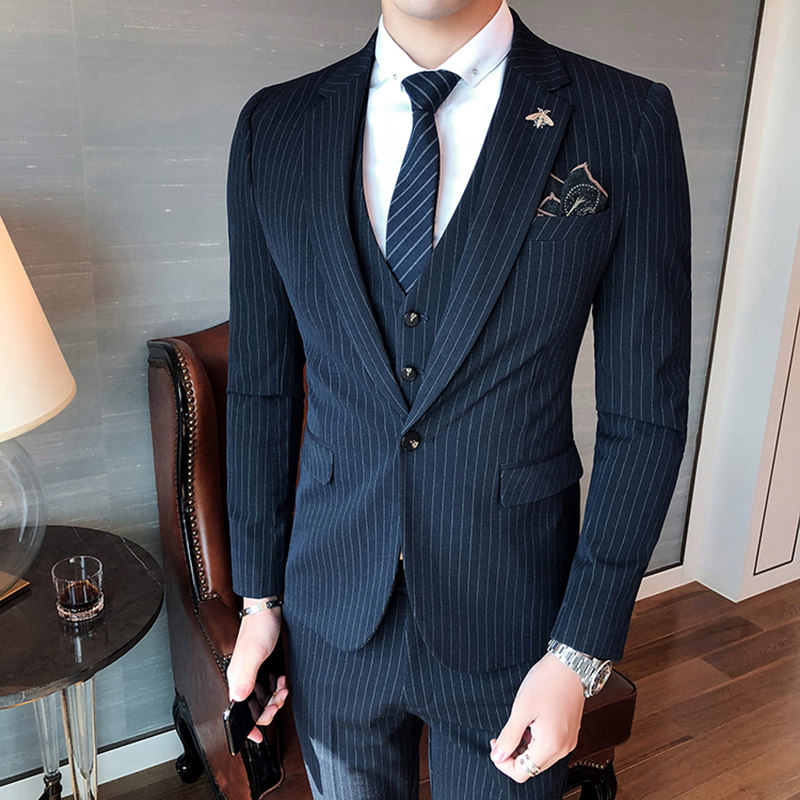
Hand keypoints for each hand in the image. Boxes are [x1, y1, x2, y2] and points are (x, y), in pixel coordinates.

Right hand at [226, 598, 287, 743]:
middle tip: (279, 701)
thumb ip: (245, 678)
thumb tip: (238, 701)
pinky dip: (277, 686)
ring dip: (274, 698)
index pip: (236, 712)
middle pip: (251, 707)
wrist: (268, 606)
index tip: (258, 737)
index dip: (246, 727)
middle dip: (267, 710)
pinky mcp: (261, 665)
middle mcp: (241, 677)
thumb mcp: (254, 653)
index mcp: (236, 678)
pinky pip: (267, 685)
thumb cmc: (260, 626)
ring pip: (261, 697)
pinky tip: (283, 678)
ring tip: (284, 688)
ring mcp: (251, 671)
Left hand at [490, 652, 584, 782]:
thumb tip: (497, 756)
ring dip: (524, 748)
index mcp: (551, 746)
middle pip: (532, 768)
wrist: (570, 665)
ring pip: (540, 758)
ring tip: (518, 725)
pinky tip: (530, 724)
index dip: (503, 763)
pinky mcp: (569, 733)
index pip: (522, 773)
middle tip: (503, 735)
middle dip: (513, 756)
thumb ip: (509, 736)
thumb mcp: (521, 709)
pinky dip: (535, 742)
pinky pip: (549, 747)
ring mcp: (568, 741)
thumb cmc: (547, 682)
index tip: (496, 744)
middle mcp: (562, 749)